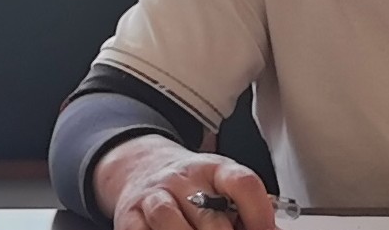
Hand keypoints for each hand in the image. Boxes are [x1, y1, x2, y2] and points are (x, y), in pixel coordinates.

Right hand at [93, 133, 277, 229]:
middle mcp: (184, 178)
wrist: (141, 166)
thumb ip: (242, 206)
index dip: (259, 213)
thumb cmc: (190, 184)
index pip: (242, 184)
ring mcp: (154, 196)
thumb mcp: (219, 184)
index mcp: (215, 168)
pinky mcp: (130, 216)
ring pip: (170, 222)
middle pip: (209, 214)